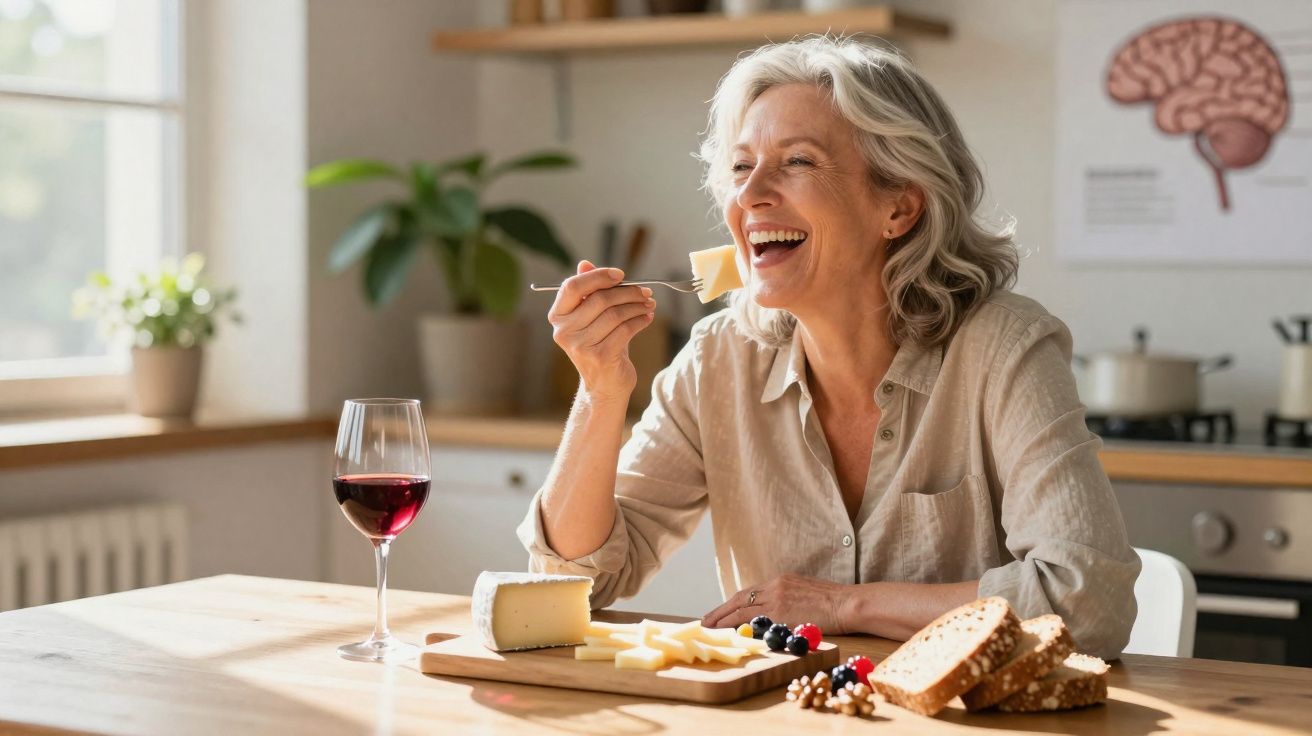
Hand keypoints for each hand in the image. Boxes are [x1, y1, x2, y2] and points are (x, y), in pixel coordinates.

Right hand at [548, 260, 656, 402]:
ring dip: (637, 306)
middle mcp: (564, 331)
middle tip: (645, 292)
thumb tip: (584, 264)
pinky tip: (648, 318)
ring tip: (649, 305)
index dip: (598, 276)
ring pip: (615, 314)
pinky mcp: (599, 357)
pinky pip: (625, 330)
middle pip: (599, 299)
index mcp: (557, 316)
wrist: (604, 385)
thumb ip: (587, 291)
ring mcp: (580, 346)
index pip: (573, 287)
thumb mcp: (591, 318)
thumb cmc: (600, 345)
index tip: (621, 275)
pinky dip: (640, 321)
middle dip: (627, 292)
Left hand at [701, 573, 850, 633]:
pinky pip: (752, 620)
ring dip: (723, 619)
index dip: (733, 603)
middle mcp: (775, 585)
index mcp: (781, 580)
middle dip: (721, 610)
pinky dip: (736, 625)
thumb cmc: (835, 604)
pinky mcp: (780, 612)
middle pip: (740, 598)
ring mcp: (776, 598)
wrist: (848, 603)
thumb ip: (788, 601)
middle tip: (706, 620)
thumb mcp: (806, 594)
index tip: (722, 611)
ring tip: (710, 628)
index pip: (750, 592)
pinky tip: (727, 632)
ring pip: (741, 608)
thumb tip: (777, 616)